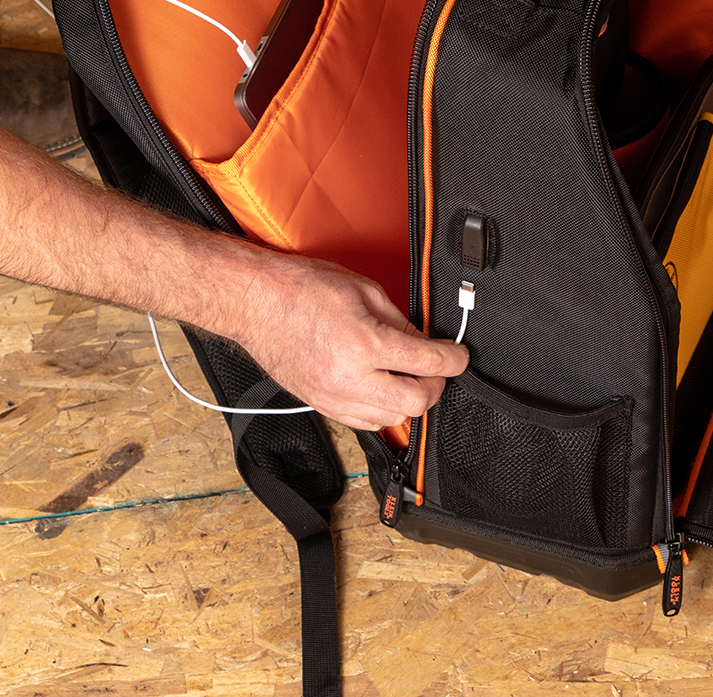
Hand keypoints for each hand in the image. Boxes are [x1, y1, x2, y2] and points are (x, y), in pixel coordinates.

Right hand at [232, 254, 468, 428]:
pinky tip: (384, 389)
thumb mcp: (364, 290)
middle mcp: (350, 378)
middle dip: (436, 384)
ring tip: (410, 376)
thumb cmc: (301, 289)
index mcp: (365, 343)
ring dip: (410, 400)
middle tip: (437, 367)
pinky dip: (383, 410)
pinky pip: (366, 423)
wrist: (254, 303)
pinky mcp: (321, 405)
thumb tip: (424, 340)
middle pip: (417, 402)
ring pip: (393, 419)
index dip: (454, 359)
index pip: (429, 363)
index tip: (458, 355)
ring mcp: (333, 397)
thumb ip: (400, 321)